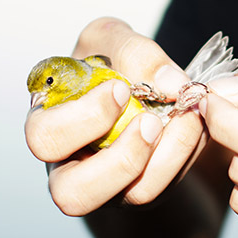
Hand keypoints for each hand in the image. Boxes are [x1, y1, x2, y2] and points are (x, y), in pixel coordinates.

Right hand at [24, 17, 209, 214]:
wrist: (143, 85)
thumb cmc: (111, 62)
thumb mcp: (113, 41)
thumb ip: (132, 51)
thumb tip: (170, 83)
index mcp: (48, 124)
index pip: (44, 138)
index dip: (83, 119)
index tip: (120, 88)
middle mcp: (70, 166)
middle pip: (72, 194)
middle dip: (121, 158)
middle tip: (151, 121)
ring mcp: (108, 185)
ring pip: (130, 197)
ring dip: (164, 158)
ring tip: (184, 118)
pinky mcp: (142, 188)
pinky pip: (165, 185)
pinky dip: (185, 153)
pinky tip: (193, 122)